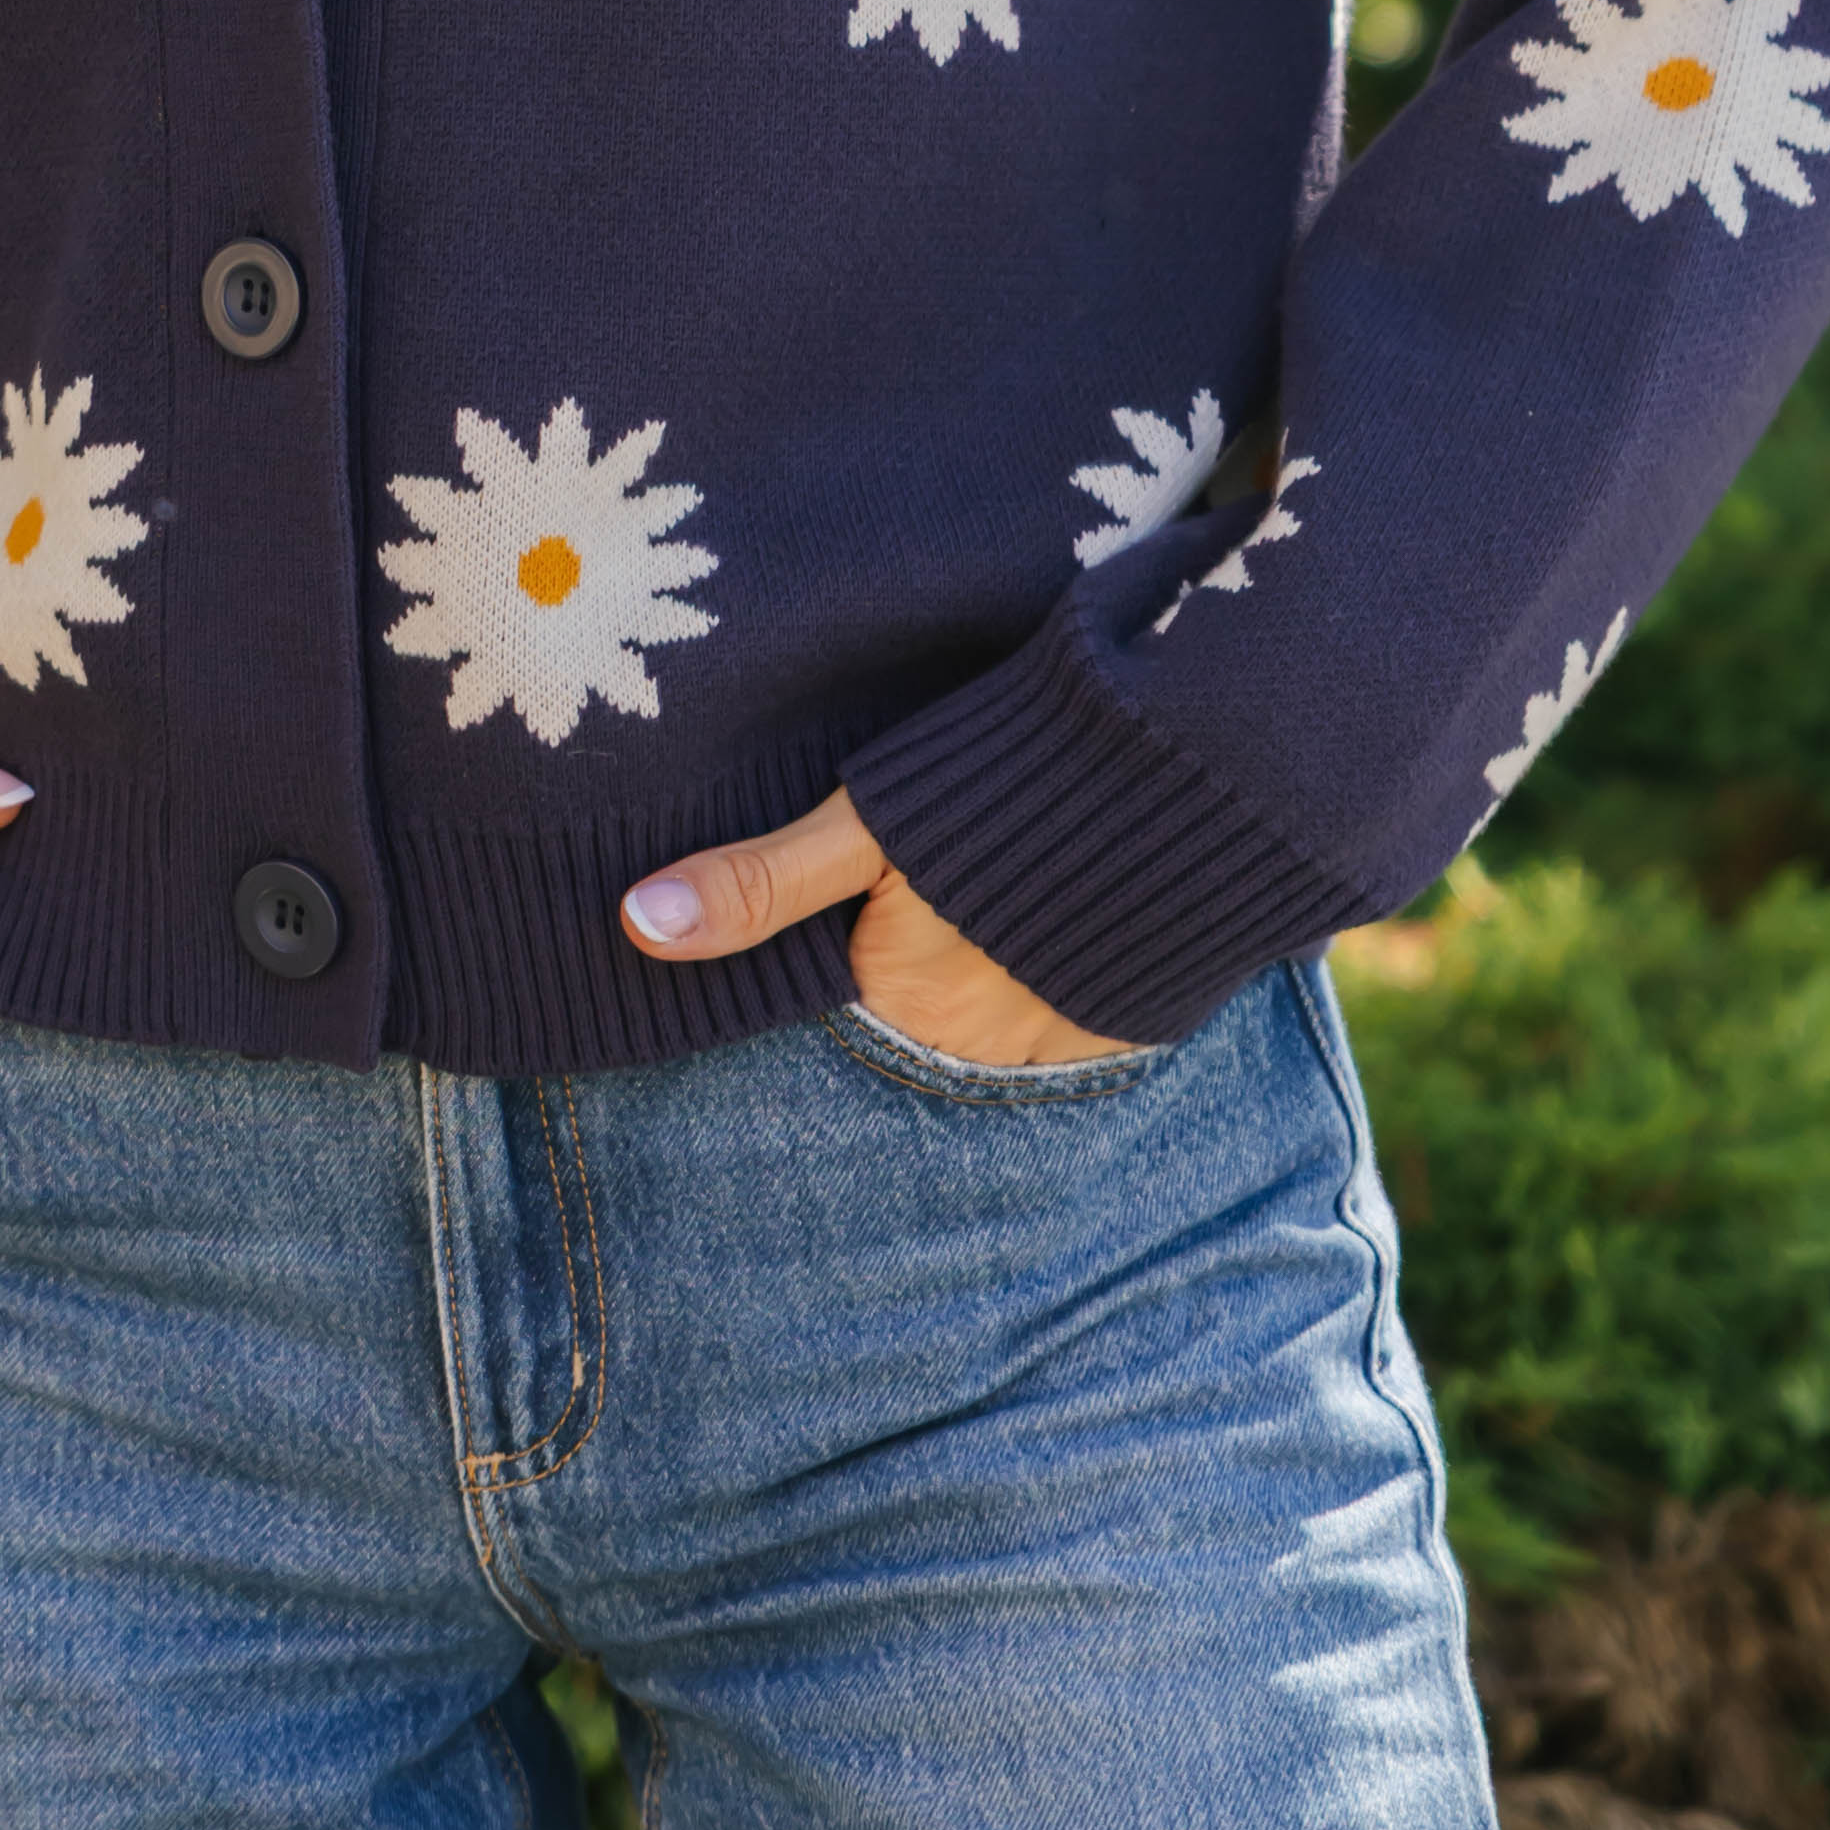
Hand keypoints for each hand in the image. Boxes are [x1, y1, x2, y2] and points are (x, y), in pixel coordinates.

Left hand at [619, 782, 1139, 1068]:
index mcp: (904, 1006)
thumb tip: (636, 927)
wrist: (1194, 779)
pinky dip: (1057, 960)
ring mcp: (1066, 1041)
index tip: (853, 890)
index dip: (843, 936)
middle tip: (939, 873)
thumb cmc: (1009, 790)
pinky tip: (1061, 897)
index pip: (843, 989)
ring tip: (999, 879)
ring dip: (992, 961)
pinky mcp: (1135, 1016)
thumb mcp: (866, 825)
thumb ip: (759, 883)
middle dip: (921, 953)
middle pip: (921, 1004)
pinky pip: (1070, 1002)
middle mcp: (983, 1050)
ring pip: (996, 1005)